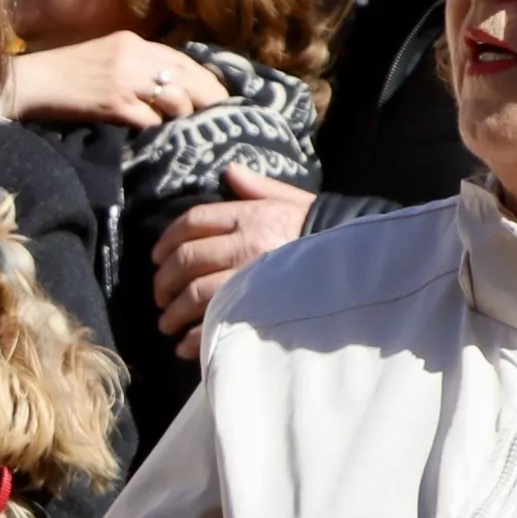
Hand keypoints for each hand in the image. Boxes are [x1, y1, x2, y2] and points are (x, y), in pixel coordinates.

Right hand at [2, 32, 226, 130]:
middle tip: (220, 119)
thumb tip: (171, 85)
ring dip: (184, 118)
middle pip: (189, 79)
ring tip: (187, 130)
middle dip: (209, 100)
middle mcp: (134, 55)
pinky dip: (158, 130)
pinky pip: (152, 120)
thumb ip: (137, 63)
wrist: (30, 83)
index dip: (208, 80)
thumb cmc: (64, 73)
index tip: (221, 97)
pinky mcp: (114, 103)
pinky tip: (159, 137)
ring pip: (176, 100)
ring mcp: (125, 79)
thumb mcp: (105, 56)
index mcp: (133, 42)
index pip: (184, 60)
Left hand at [154, 167, 316, 345]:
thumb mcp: (293, 201)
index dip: (168, 240)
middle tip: (158, 296)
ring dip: (173, 313)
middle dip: (164, 280)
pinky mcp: (260, 310)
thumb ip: (259, 188)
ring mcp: (252, 278)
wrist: (360, 264)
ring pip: (194, 293)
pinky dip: (195, 338)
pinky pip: (216, 324)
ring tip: (167, 324)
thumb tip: (230, 171)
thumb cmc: (324, 234)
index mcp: (250, 216)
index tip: (156, 257)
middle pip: (187, 259)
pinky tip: (187, 346)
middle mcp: (246, 244)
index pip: (194, 221)